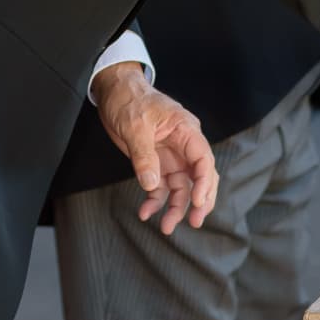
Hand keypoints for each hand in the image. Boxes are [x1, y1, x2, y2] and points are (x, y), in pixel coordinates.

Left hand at [92, 63, 219, 234]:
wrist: (114, 92)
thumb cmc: (129, 100)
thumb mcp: (135, 126)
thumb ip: (144, 155)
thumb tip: (151, 184)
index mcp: (186, 131)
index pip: (203, 159)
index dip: (205, 182)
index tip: (198, 202)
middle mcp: (183, 147)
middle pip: (199, 177)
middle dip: (199, 201)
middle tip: (194, 222)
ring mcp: (170, 157)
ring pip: (182, 188)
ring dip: (176, 208)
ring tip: (166, 227)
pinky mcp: (156, 164)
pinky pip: (160, 188)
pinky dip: (155, 202)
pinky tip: (145, 212)